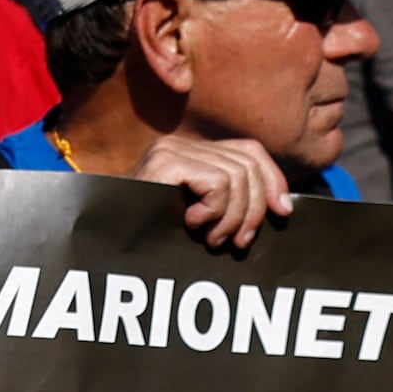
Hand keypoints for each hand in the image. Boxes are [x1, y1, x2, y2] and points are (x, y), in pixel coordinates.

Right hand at [129, 132, 294, 249]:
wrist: (109, 246)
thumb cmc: (153, 241)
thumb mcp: (202, 220)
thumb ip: (231, 203)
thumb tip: (282, 204)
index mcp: (190, 154)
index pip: (249, 151)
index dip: (273, 180)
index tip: (283, 214)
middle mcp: (180, 145)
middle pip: (249, 163)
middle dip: (254, 208)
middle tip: (239, 242)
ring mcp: (171, 151)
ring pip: (238, 176)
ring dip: (233, 217)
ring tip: (213, 239)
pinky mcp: (166, 163)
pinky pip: (219, 183)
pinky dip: (216, 211)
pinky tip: (192, 224)